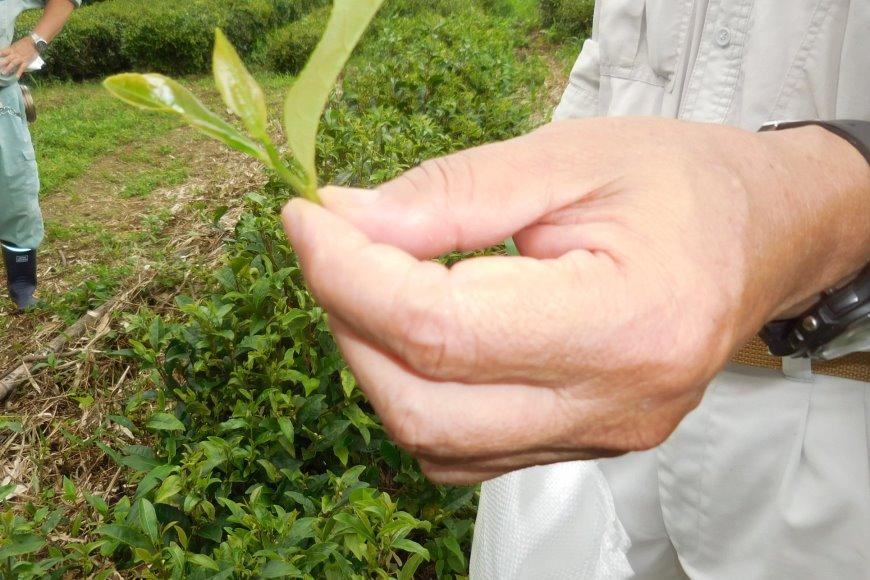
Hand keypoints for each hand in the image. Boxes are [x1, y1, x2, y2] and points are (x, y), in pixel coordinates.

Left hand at [0, 38, 37, 77]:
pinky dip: (19, 72)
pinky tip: (16, 77)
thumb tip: (7, 53)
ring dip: (8, 68)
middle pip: (6, 59)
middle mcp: (14, 54)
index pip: (2, 52)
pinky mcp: (26, 62)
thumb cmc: (25, 43)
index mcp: (11, 49)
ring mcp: (20, 58)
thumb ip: (11, 50)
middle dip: (1, 64)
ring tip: (3, 73)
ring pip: (13, 64)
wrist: (34, 43)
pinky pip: (22, 68)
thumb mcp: (16, 45)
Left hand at [283, 117, 869, 483]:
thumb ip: (450, 194)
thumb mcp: (567, 158)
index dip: (349, 276)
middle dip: (349, 323)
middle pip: (424, 407)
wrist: (760, 234)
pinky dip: (415, 393)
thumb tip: (348, 220)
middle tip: (335, 248)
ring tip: (376, 284)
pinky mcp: (583, 447)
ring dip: (375, 362)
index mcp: (626, 323)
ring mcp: (598, 438)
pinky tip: (420, 334)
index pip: (441, 331)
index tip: (308, 221)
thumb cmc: (682, 183)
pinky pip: (464, 451)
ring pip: (434, 442)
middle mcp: (613, 404)